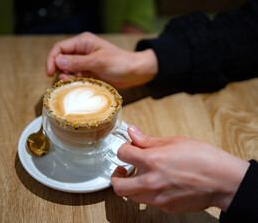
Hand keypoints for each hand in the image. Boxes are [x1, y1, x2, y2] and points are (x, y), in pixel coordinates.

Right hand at [46, 32, 157, 88]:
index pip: (60, 48)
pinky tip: (81, 86)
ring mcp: (84, 63)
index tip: (50, 73)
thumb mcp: (98, 61)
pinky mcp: (88, 72)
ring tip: (76, 83)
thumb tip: (58, 61)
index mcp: (83, 42)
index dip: (52, 59)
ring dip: (69, 78)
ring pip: (67, 71)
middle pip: (61, 60)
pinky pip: (76, 78)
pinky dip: (75, 83)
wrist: (135, 72)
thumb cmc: (120, 63)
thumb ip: (77, 62)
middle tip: (66, 81)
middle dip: (61, 71)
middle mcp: (81, 51)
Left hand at [111, 125, 249, 213]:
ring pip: (131, 196)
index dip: (123, 149)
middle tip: (122, 170)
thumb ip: (148, 140)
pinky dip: (149, 193)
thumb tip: (132, 132)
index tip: (127, 149)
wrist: (223, 180)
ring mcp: (157, 197)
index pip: (122, 154)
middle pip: (117, 184)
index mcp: (151, 160)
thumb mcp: (174, 142)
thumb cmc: (203, 158)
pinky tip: (159, 185)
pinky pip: (149, 201)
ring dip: (131, 186)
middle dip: (116, 176)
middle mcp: (150, 181)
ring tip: (141, 177)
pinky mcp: (165, 207)